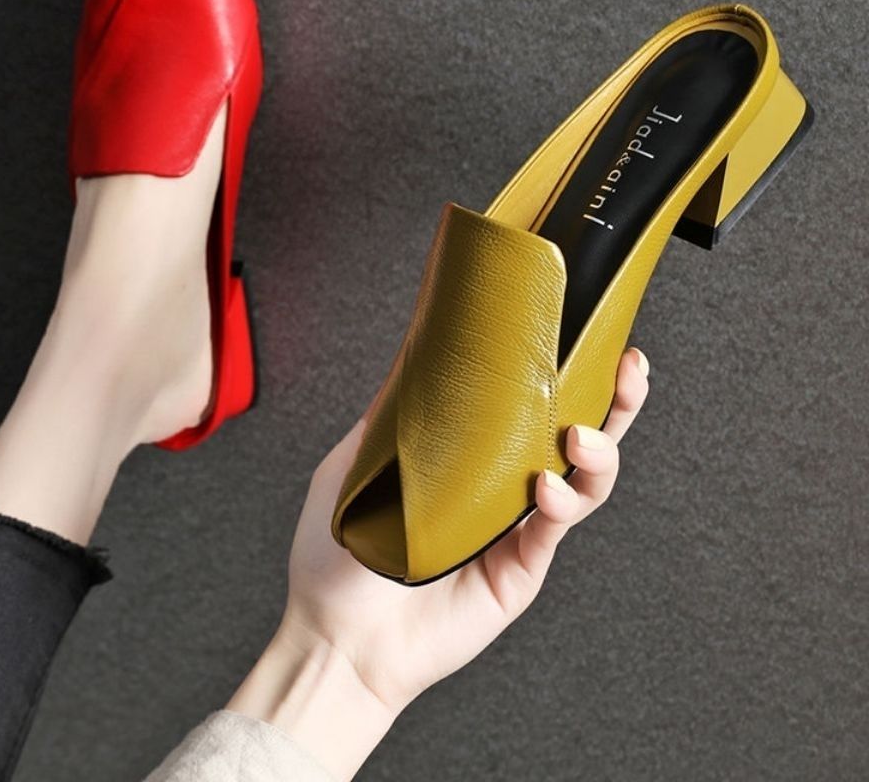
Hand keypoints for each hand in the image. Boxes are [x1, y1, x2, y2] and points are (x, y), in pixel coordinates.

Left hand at [228, 348, 648, 779]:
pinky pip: (555, 527)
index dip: (565, 370)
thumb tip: (416, 346)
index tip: (588, 332)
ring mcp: (517, 526)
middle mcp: (504, 483)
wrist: (337, 634)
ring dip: (597, 451)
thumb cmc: (339, 550)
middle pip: (577, 433)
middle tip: (627, 370)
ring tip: (579, 438)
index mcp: (471, 453)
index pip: (530, 403)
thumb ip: (394, 410)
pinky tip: (545, 489)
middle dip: (613, 399)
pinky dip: (561, 502)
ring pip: (585, 480)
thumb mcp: (358, 460)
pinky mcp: (521, 568)